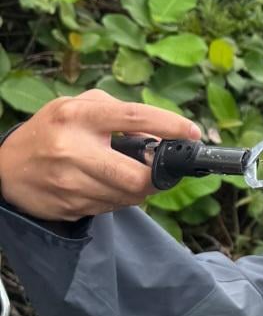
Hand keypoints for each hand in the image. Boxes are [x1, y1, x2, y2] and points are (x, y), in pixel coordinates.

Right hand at [0, 90, 200, 221]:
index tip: (191, 133)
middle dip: (157, 176)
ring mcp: (70, 182)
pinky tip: (104, 186)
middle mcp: (73, 148)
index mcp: (78, 116)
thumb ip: (118, 113)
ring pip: (128, 196)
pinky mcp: (69, 206)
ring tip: (125, 174)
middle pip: (138, 175)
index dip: (169, 125)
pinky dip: (118, 199)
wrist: (5, 168)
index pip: (134, 117)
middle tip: (159, 169)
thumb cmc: (51, 131)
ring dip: (138, 189)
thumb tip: (159, 134)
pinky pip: (111, 208)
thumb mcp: (78, 107)